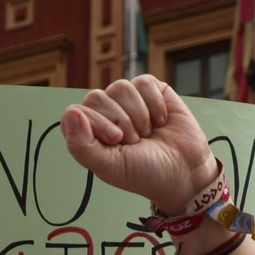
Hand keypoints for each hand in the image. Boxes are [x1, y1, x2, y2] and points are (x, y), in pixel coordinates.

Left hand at [60, 76, 215, 213]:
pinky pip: (144, 82)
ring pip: (120, 87)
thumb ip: (81, 145)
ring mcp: (127, 101)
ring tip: (147, 133)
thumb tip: (70, 113)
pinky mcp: (151, 91)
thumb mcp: (108, 166)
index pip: (75, 112)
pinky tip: (161, 120)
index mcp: (88, 132)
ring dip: (138, 115)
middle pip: (96, 97)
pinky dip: (155, 104)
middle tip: (134, 141)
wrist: (184, 171)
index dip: (97, 124)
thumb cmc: (144, 173)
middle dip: (119, 121)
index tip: (116, 141)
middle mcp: (104, 113)